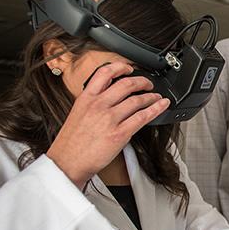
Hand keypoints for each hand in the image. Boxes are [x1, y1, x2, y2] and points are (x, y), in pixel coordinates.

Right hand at [46, 62, 169, 187]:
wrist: (67, 162)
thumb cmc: (71, 142)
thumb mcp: (77, 113)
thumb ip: (93, 102)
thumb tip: (110, 94)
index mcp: (86, 98)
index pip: (105, 73)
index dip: (120, 67)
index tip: (129, 68)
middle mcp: (98, 106)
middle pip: (126, 84)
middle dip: (142, 81)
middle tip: (148, 83)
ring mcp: (109, 119)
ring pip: (137, 100)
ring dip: (151, 96)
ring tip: (156, 97)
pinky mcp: (119, 133)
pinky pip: (142, 117)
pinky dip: (156, 109)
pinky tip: (161, 106)